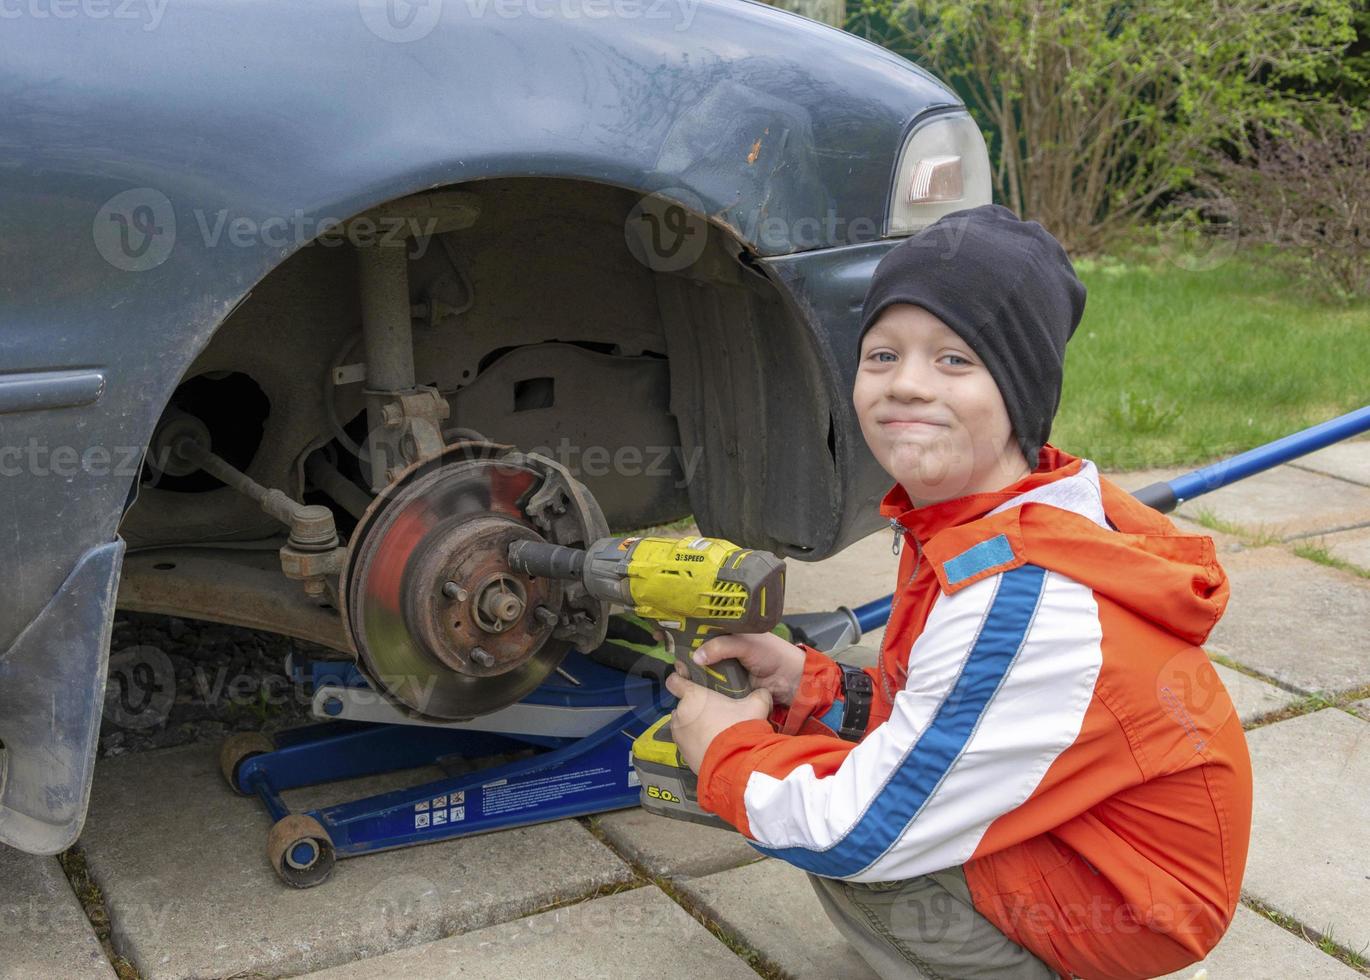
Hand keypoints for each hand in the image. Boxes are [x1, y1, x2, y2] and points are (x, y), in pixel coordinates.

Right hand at [657, 630, 806, 705]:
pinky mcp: (724, 685)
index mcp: (728, 630)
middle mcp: (722, 646)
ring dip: (686, 668)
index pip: (700, 624)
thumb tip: (697, 657)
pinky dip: (697, 684)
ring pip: (698, 666)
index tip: (662, 629)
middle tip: (666, 651)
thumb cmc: (773, 654)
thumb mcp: (748, 643)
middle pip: (694, 646)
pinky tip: (686, 684)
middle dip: (679, 648)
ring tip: (677, 669)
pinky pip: (706, 683)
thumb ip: (723, 646)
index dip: (681, 626)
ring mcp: (722, 666)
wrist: (791, 682)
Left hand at [663, 667, 771, 773]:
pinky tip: (710, 745)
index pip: (674, 682)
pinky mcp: (681, 752)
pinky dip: (694, 743)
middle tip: (713, 713)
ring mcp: (679, 734)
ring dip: (692, 726)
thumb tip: (762, 692)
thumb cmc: (741, 727)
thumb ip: (758, 694)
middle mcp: (680, 713)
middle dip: (694, 708)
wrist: (736, 762)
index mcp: (693, 696)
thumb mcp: (756, 705)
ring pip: (682, 725)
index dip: (679, 680)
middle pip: (682, 705)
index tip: (686, 683)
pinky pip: (686, 743)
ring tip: (712, 731)